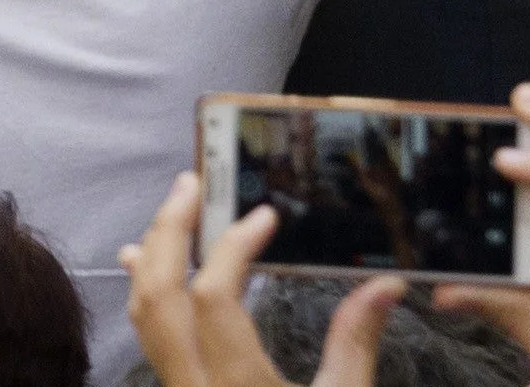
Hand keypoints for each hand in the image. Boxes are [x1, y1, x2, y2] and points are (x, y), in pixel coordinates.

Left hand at [122, 174, 382, 386]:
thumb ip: (357, 344)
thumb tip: (386, 284)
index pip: (214, 298)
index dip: (234, 247)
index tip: (264, 215)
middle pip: (158, 295)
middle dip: (169, 231)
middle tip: (191, 183)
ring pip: (143, 316)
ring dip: (154, 256)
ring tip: (172, 211)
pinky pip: (150, 339)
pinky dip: (149, 293)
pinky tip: (153, 269)